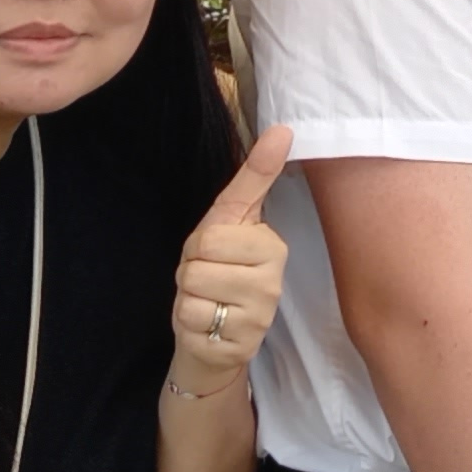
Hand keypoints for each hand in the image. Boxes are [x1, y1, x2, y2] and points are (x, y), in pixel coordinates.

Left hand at [171, 125, 293, 390]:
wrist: (212, 336)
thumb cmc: (217, 271)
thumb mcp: (228, 221)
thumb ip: (254, 177)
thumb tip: (283, 129)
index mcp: (272, 244)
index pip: (211, 236)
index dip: (198, 248)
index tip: (218, 254)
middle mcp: (274, 279)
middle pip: (199, 261)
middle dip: (191, 271)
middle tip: (208, 280)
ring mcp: (261, 313)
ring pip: (193, 291)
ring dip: (189, 298)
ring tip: (208, 302)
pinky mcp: (242, 342)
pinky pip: (193, 319)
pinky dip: (189, 324)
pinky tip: (208, 326)